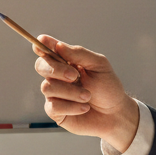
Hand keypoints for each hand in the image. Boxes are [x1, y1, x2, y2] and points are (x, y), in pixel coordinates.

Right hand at [33, 35, 138, 150]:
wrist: (115, 114)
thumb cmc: (108, 88)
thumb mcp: (99, 65)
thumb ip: (79, 54)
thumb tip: (58, 45)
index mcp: (66, 61)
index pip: (47, 50)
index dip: (41, 45)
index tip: (41, 40)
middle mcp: (56, 76)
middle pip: (40, 66)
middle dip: (56, 69)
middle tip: (75, 76)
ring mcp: (54, 94)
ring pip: (47, 87)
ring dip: (71, 92)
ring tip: (88, 96)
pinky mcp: (55, 111)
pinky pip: (53, 106)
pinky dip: (71, 106)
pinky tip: (85, 108)